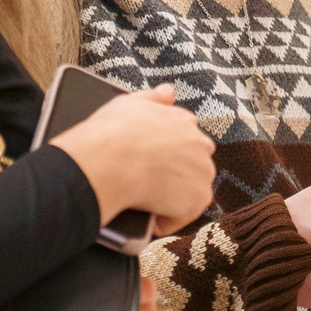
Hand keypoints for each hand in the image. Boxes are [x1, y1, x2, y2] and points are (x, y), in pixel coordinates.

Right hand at [51, 86, 216, 230]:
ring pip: (190, 191)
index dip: (167, 155)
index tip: (150, 163)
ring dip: (171, 198)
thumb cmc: (111, 133)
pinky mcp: (199, 198)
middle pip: (193, 165)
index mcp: (183, 120)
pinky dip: (166, 219)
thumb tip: (168, 91)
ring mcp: (202, 171)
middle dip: (174, 176)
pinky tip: (147, 214)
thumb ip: (153, 98)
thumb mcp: (129, 103)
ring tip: (144, 200)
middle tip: (146, 183)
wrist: (108, 161)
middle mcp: (200, 143)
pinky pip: (182, 215)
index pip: (185, 139)